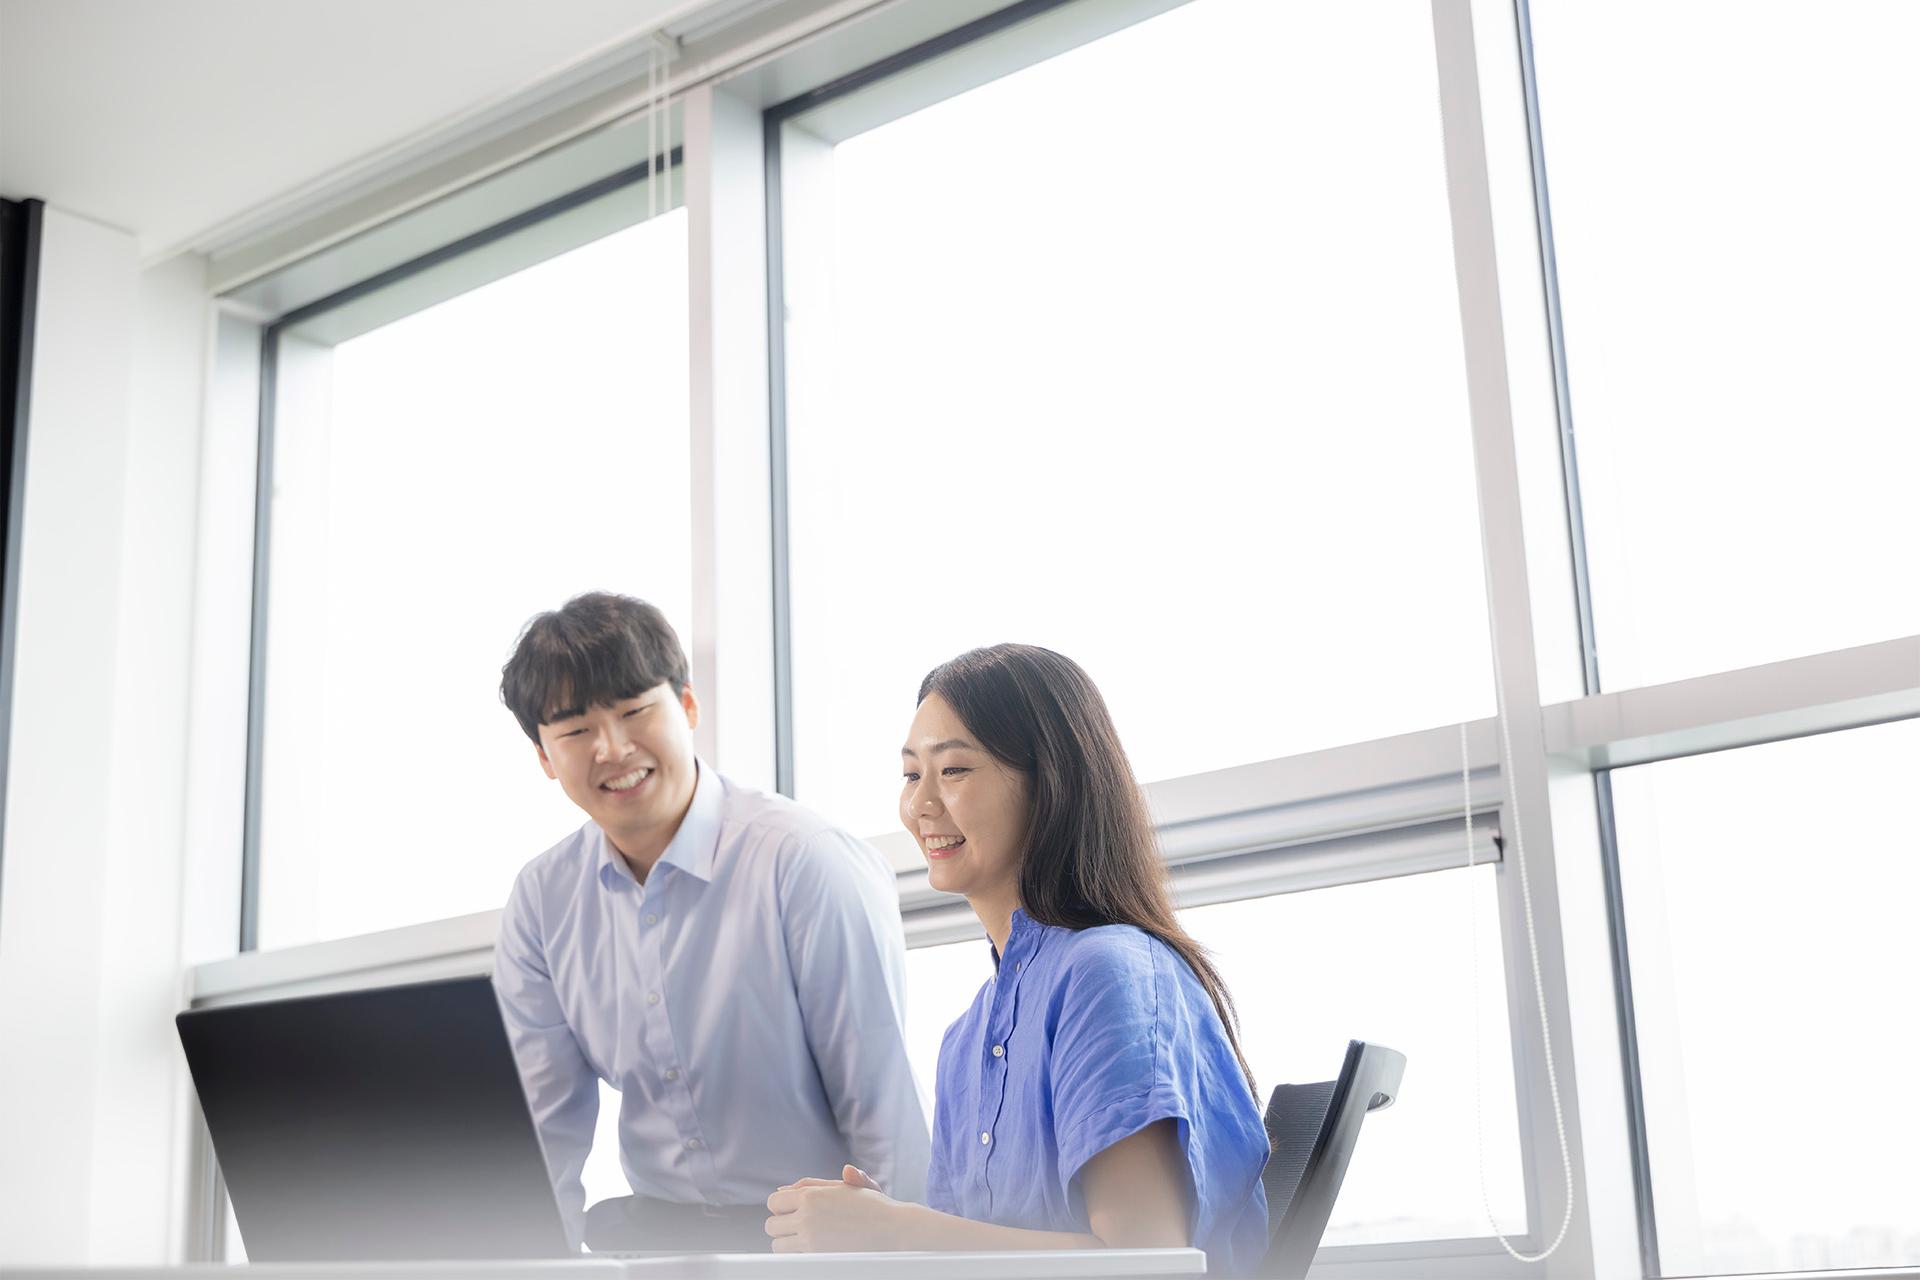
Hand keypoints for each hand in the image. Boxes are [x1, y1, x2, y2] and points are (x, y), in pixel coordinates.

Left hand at [765, 1164, 903, 1251]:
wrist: (894, 1229)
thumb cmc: (872, 1206)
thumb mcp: (845, 1186)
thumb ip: (813, 1185)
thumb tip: (784, 1189)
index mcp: (811, 1196)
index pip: (774, 1202)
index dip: (781, 1207)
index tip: (792, 1211)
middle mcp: (806, 1216)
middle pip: (771, 1225)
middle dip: (782, 1226)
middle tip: (798, 1227)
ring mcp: (811, 1239)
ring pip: (778, 1246)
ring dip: (788, 1243)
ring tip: (805, 1240)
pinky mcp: (818, 1257)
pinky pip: (793, 1258)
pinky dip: (798, 1255)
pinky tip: (813, 1250)